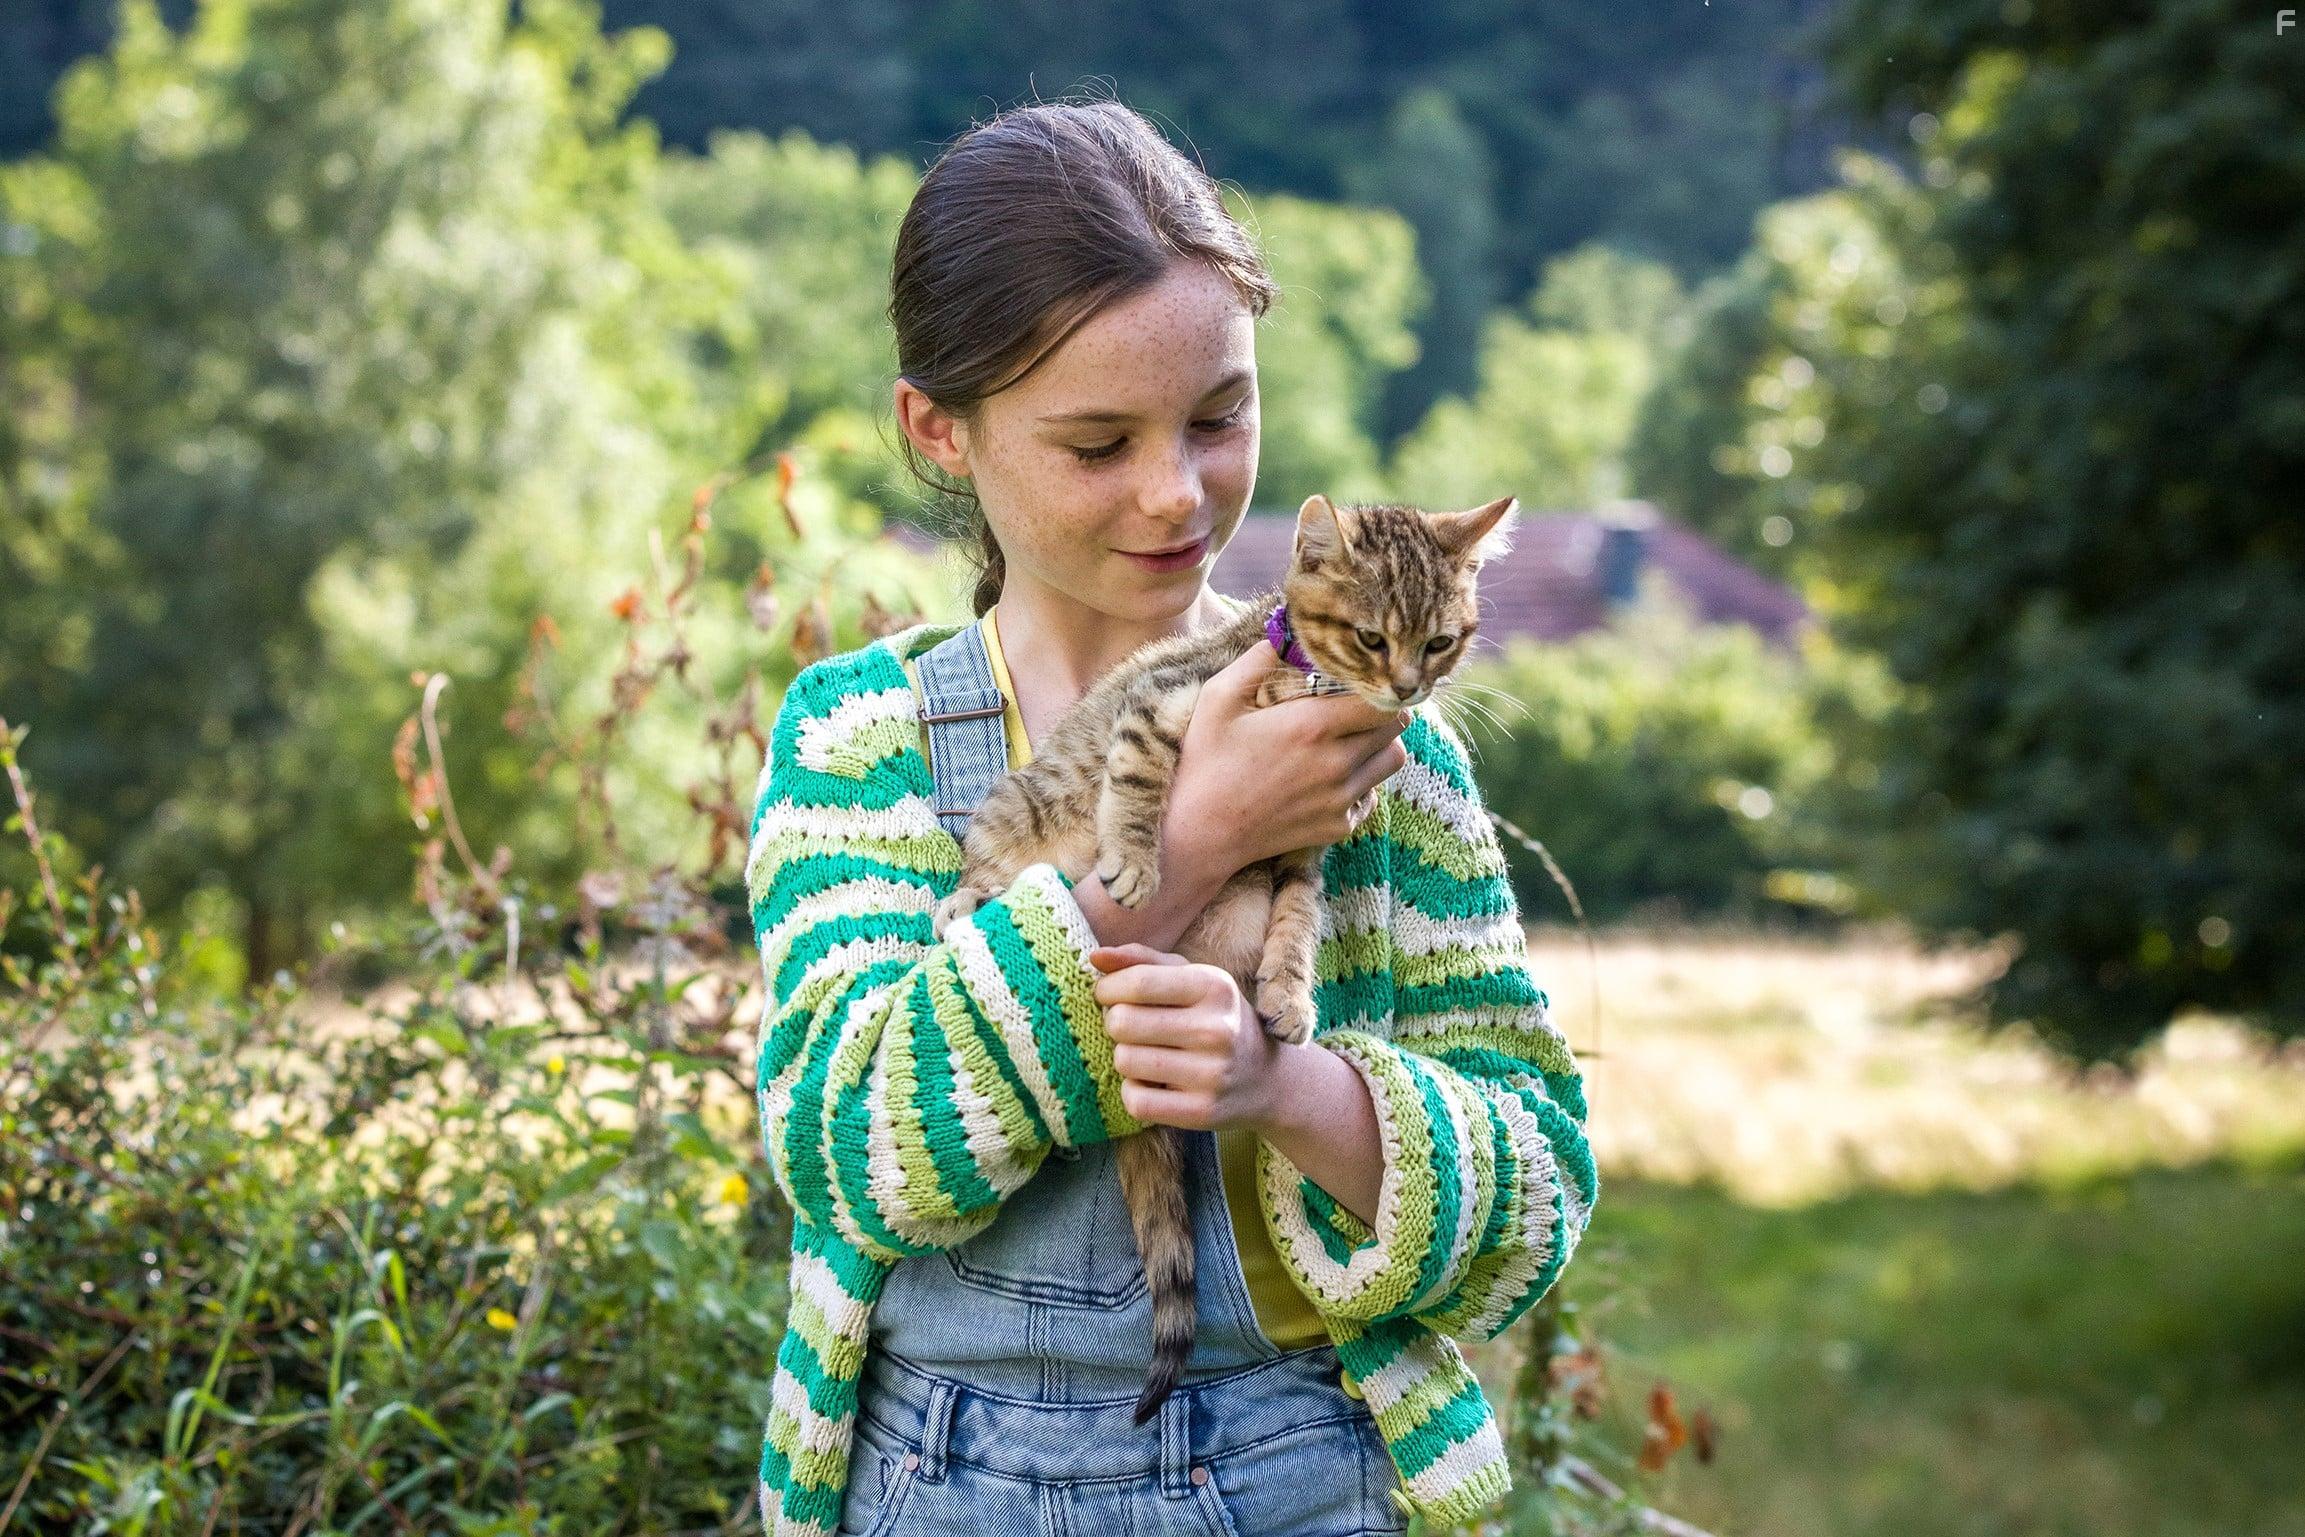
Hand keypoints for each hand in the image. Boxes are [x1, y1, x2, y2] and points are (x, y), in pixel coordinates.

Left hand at [1089, 943, 1292, 1133]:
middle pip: (1122, 1022)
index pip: (1137, 983)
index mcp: (1214, 987)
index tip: (1108, 995)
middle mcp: (1216, 1030)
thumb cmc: (1218, 1019)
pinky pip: (1135, 1101)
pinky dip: (1134, 1091)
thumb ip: (1143, 961)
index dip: (1108, 989)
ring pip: (1124, 1061)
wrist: (1267, 1079)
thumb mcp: (1193, 978)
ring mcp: (1211, 1074)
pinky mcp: (1201, 1113)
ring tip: (1147, 1054)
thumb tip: (1095, 958)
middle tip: (1130, 1027)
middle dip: (1115, 1023)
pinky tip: (1152, 1083)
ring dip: (1125, 1057)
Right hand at [1166, 639, 1409, 884]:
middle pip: (1397, 728)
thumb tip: (1287, 632)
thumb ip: (1258, 659)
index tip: (1357, 684)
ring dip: (1378, 746)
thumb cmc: (1206, 761)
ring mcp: (1341, 799)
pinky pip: (1372, 796)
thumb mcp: (1220, 698)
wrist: (1201, 833)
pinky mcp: (1338, 827)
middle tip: (1354, 708)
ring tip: (1347, 741)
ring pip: (1393, 761)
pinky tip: (1328, 778)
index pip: (1382, 699)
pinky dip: (1361, 784)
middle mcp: (1337, 763)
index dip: (1375, 686)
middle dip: (1381, 712)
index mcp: (1313, 726)